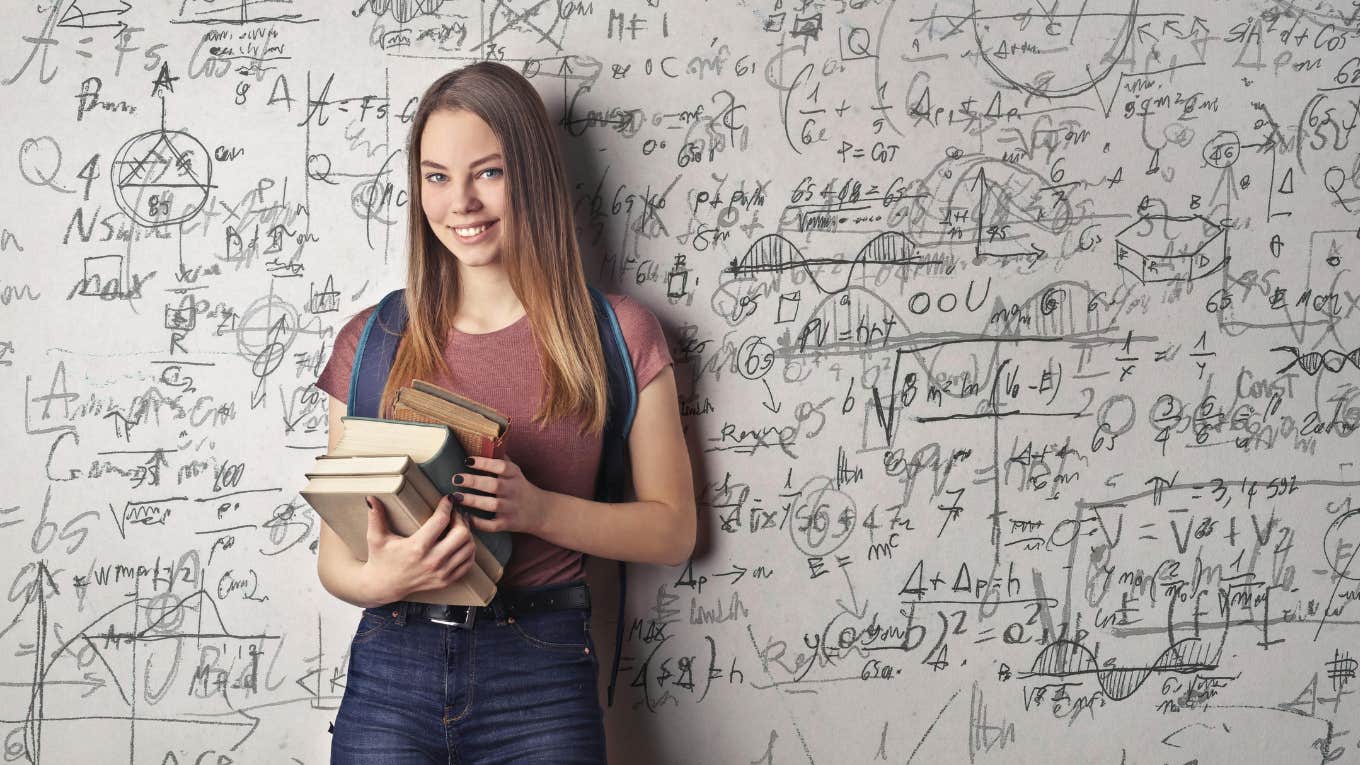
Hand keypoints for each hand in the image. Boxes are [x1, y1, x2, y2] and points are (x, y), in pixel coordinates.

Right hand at [360, 493, 477, 603]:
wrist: (383, 587)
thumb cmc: (380, 559)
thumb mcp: (376, 537)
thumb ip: (375, 516)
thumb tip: (371, 498)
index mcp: (416, 547)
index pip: (441, 521)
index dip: (447, 506)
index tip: (448, 498)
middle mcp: (432, 561)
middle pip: (462, 534)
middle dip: (461, 519)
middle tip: (455, 512)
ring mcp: (441, 573)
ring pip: (469, 548)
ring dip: (467, 533)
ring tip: (459, 525)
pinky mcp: (446, 580)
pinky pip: (468, 563)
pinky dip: (468, 550)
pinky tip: (460, 542)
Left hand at [453, 456, 547, 534]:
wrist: (540, 511)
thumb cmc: (520, 487)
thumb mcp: (515, 471)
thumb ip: (501, 459)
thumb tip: (484, 443)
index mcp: (514, 475)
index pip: (501, 466)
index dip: (484, 463)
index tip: (467, 460)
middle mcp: (513, 491)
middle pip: (494, 485)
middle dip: (473, 481)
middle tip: (456, 478)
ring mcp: (511, 508)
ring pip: (491, 505)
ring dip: (472, 500)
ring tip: (455, 497)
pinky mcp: (508, 524)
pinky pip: (492, 525)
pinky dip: (478, 522)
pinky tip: (465, 516)